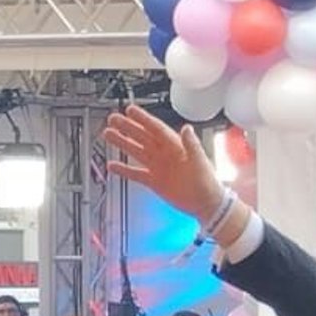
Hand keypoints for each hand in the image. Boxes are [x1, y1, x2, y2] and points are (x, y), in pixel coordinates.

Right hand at [103, 106, 226, 220]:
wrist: (206, 204)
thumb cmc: (207, 183)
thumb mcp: (200, 161)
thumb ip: (192, 144)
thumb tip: (186, 128)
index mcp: (176, 146)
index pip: (156, 129)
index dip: (143, 119)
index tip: (130, 110)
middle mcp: (165, 154)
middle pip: (142, 136)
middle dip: (127, 127)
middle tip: (113, 119)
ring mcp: (158, 167)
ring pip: (136, 151)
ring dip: (123, 143)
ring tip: (108, 134)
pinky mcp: (154, 181)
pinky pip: (135, 173)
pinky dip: (124, 170)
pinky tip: (112, 165)